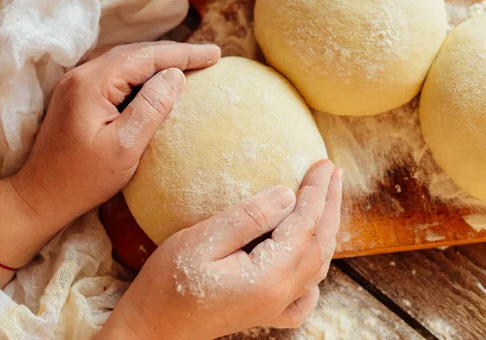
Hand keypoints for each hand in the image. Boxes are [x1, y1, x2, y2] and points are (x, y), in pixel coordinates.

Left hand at [11, 41, 220, 230]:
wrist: (40, 195)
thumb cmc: (83, 178)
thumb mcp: (125, 146)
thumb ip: (152, 107)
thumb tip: (176, 75)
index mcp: (93, 83)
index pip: (146, 57)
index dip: (184, 54)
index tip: (215, 55)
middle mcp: (82, 74)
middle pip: (135, 52)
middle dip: (174, 53)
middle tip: (209, 57)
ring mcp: (77, 83)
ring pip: (125, 60)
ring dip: (158, 59)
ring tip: (189, 63)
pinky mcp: (78, 95)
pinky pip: (116, 72)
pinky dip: (142, 71)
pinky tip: (156, 78)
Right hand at [98, 160, 342, 339]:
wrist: (151, 329)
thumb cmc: (168, 283)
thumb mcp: (202, 241)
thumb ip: (248, 218)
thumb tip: (288, 195)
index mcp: (268, 276)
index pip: (305, 225)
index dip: (317, 191)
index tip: (323, 163)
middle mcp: (281, 295)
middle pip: (319, 243)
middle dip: (329, 204)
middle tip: (333, 171)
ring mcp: (276, 308)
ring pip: (317, 264)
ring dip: (326, 228)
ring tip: (329, 199)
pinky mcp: (266, 313)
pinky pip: (306, 293)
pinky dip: (316, 269)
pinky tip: (313, 259)